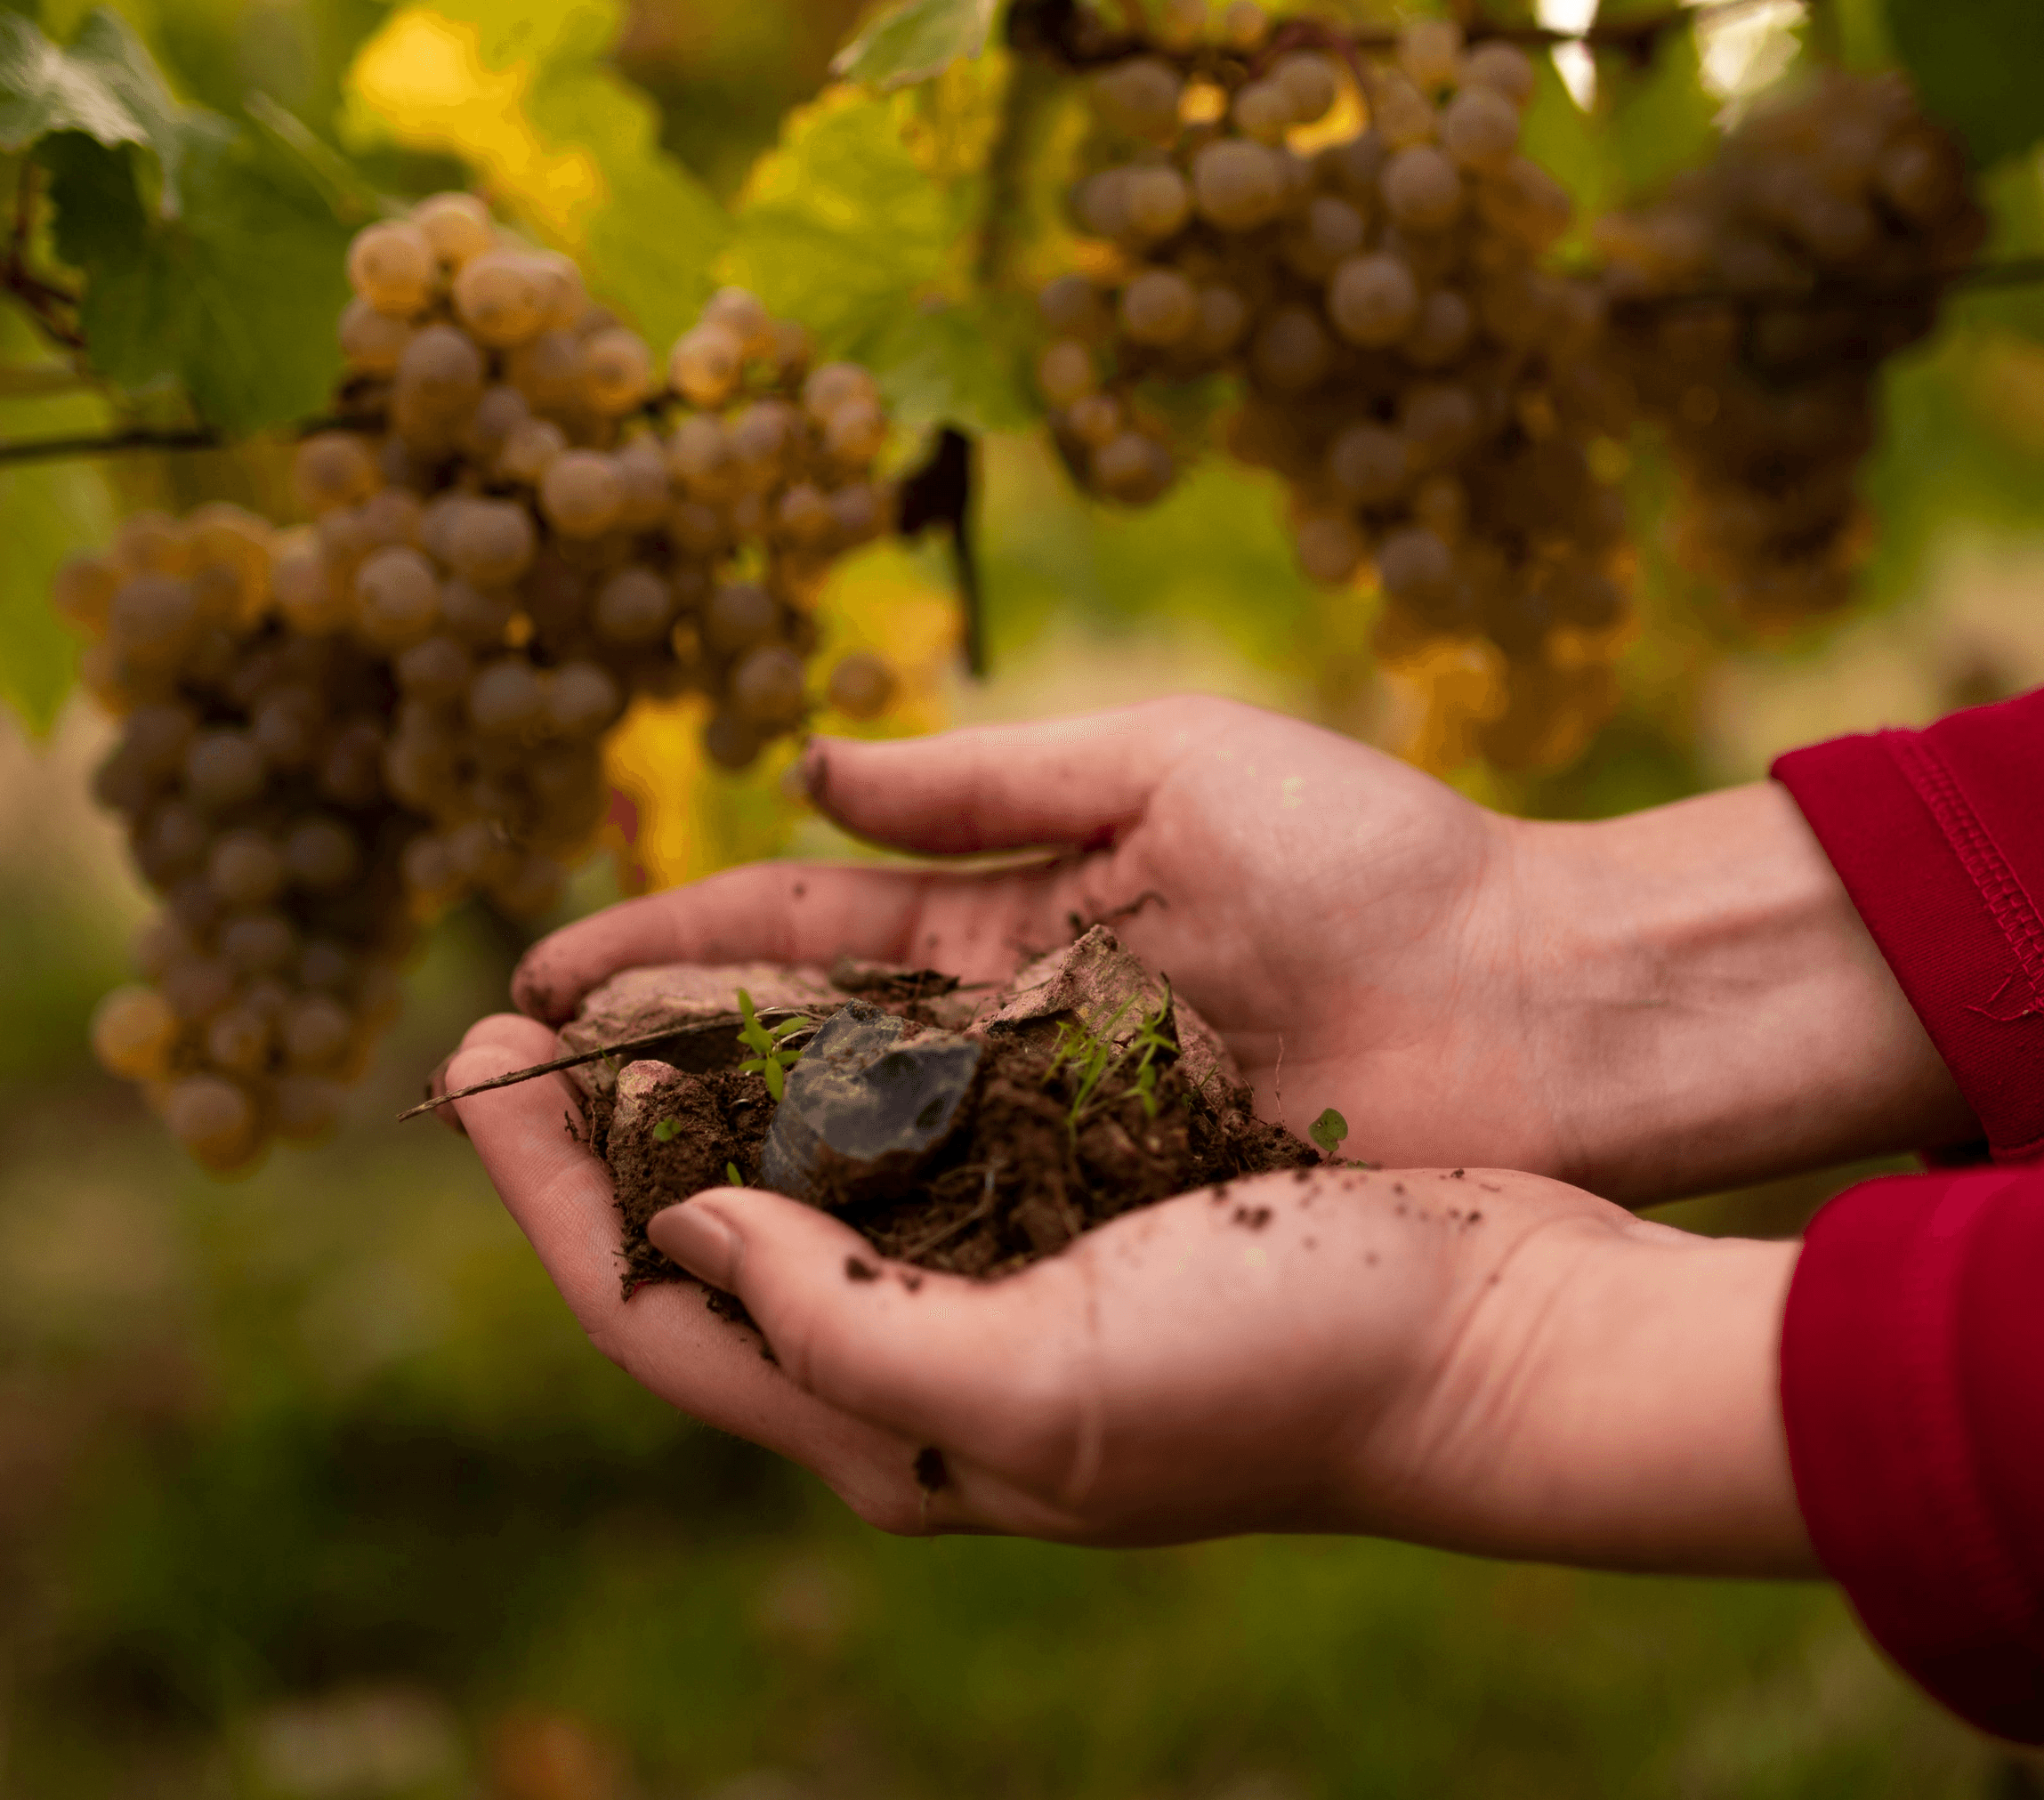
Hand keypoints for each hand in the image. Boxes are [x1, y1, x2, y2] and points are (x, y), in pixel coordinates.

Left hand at [442, 1014, 1818, 1574]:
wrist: (1502, 1333)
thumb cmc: (1288, 1374)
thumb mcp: (1044, 1385)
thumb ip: (843, 1329)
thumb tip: (689, 1231)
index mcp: (899, 1433)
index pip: (652, 1315)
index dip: (546, 1193)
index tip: (473, 1062)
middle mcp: (931, 1364)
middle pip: (702, 1245)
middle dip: (595, 1134)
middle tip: (516, 1010)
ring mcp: (1008, 1281)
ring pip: (795, 1177)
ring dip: (701, 1081)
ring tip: (627, 976)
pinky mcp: (1084, 1203)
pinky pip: (907, 1126)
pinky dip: (830, 1057)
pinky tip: (803, 980)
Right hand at [511, 696, 1968, 1203]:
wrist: (1546, 1008)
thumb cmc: (1379, 867)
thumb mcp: (1173, 773)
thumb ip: (990, 780)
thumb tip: (812, 766)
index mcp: (1010, 916)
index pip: (793, 929)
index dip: (661, 949)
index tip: (536, 975)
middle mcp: (1005, 1037)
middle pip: (782, 1060)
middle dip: (640, 1075)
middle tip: (497, 1096)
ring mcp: (1049, 1142)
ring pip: (838, 1166)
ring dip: (702, 1175)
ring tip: (563, 1195)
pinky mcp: (1109, 1227)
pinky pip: (945, 1246)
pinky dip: (837, 1258)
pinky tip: (734, 1277)